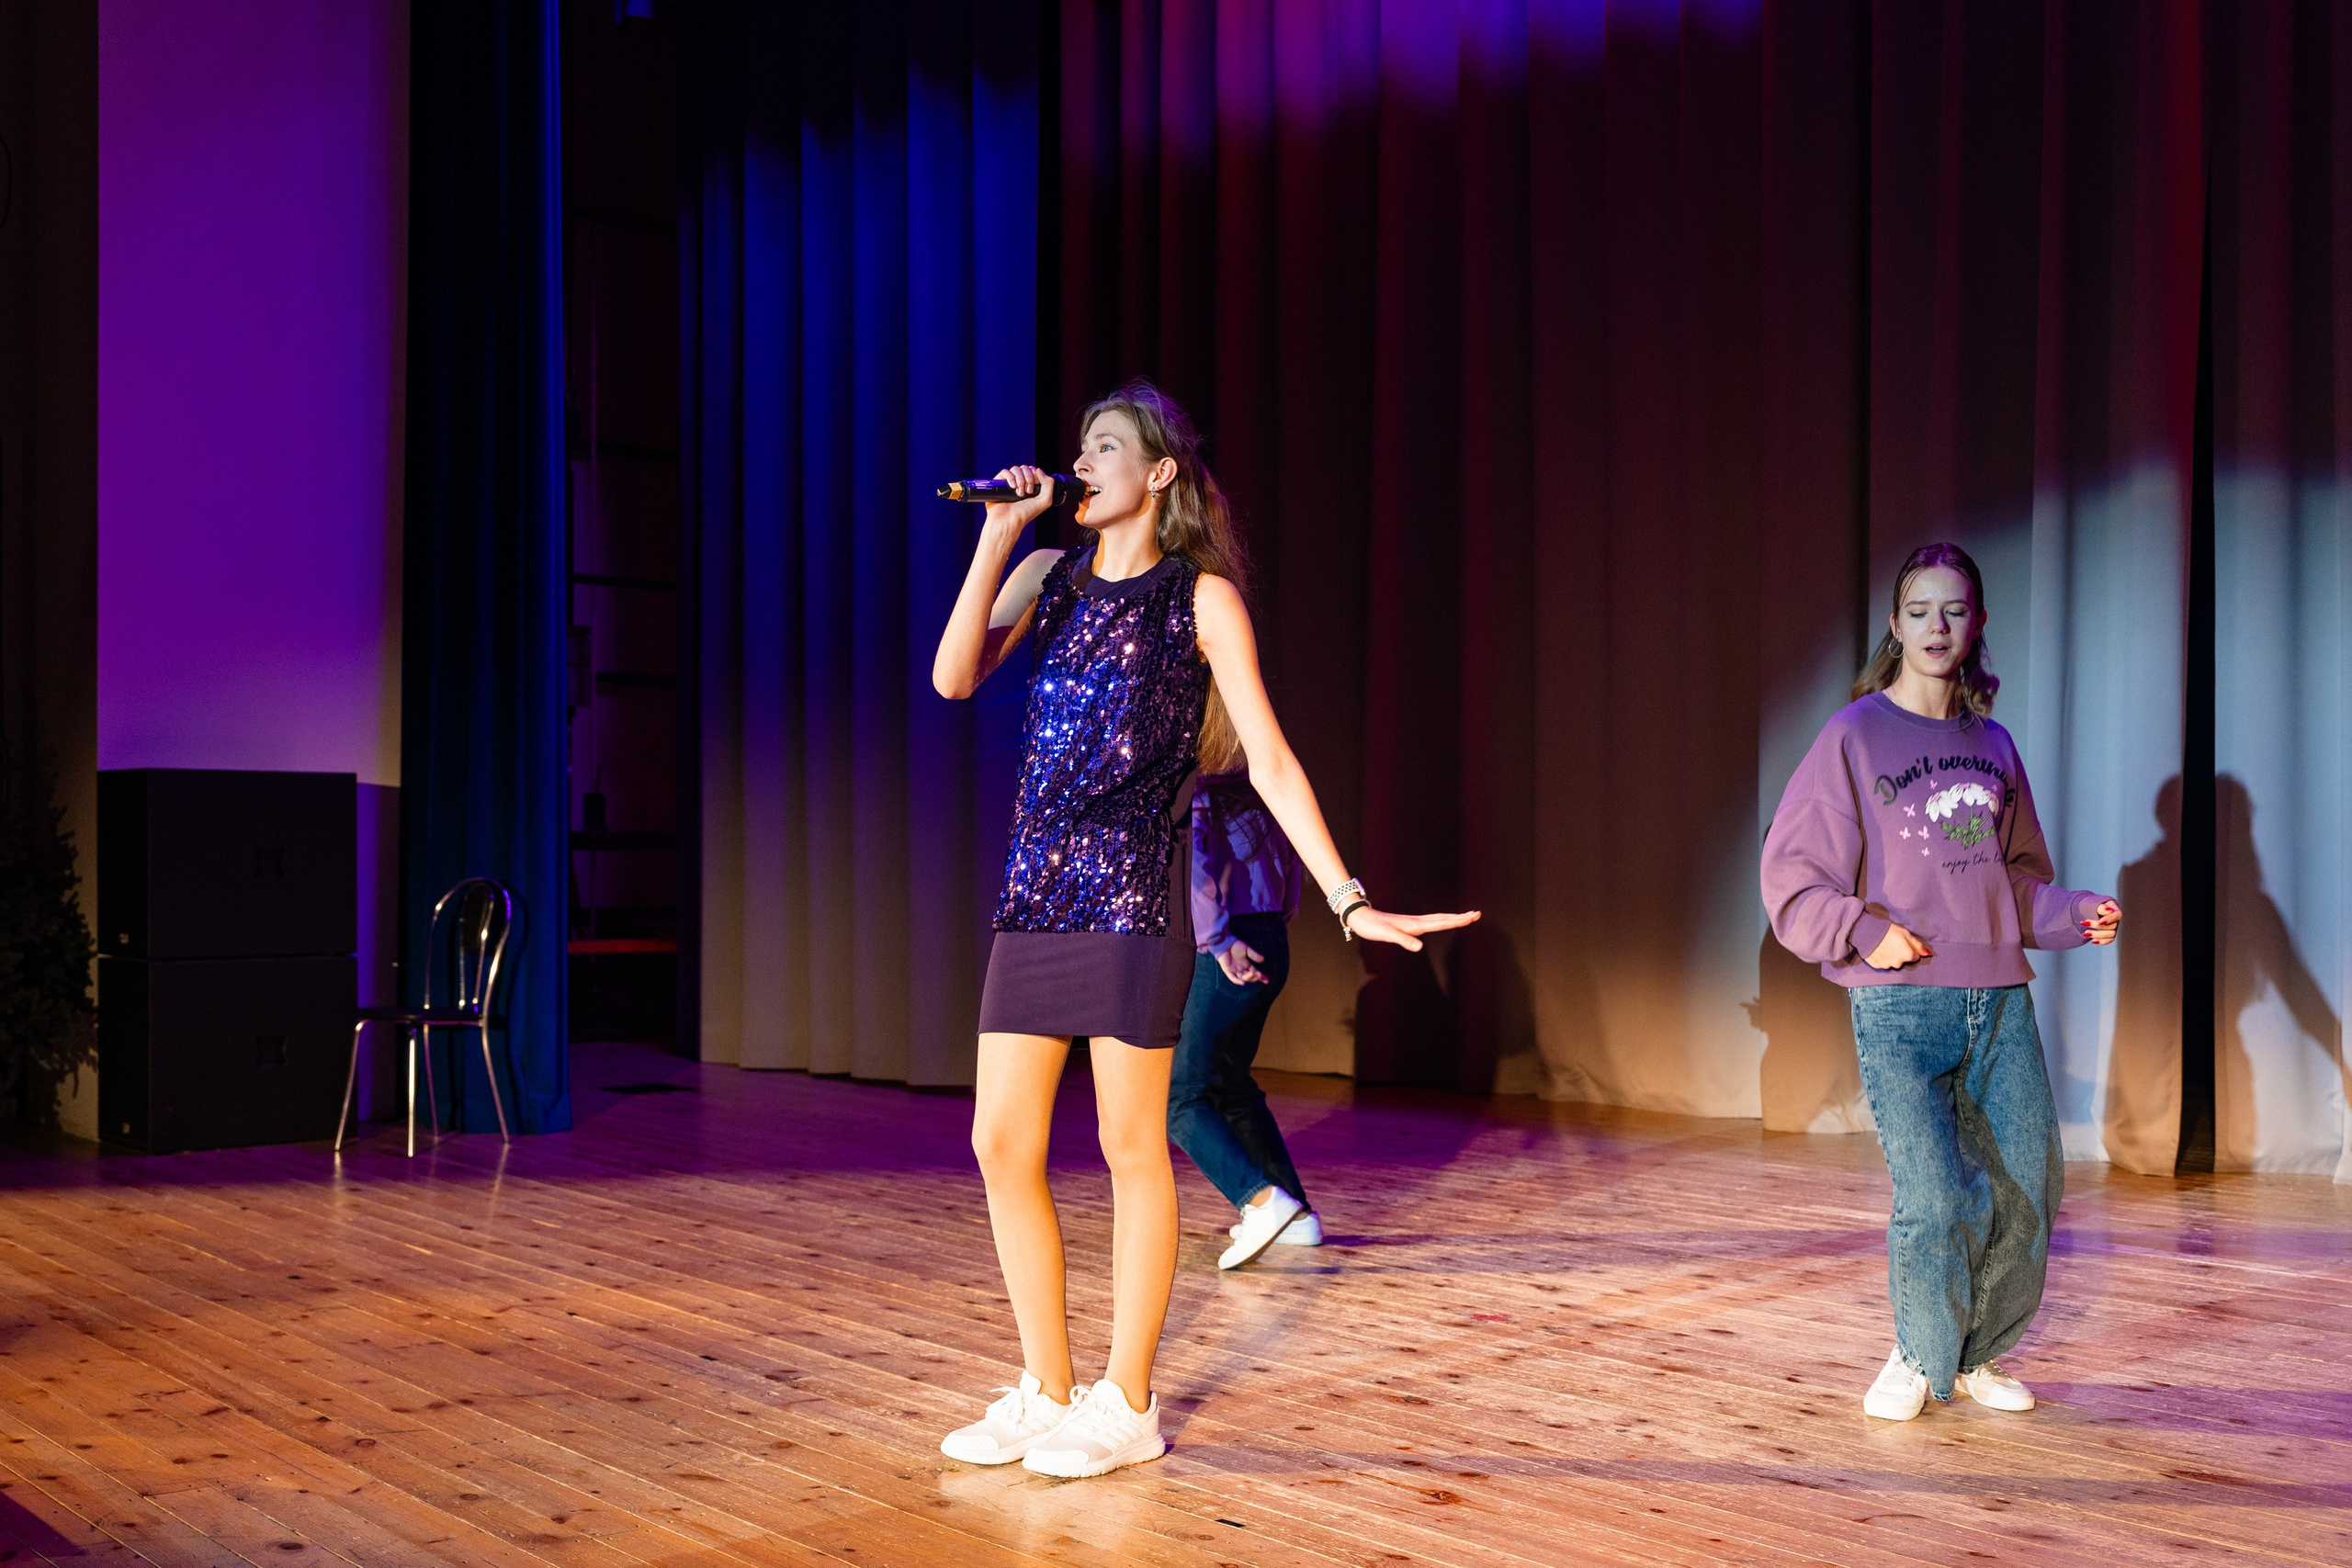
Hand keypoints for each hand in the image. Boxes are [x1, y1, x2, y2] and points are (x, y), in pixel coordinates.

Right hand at [982, 465, 1057, 536]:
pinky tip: (1013, 487)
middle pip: (1025, 468)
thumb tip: (1038, 470)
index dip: (1036, 475)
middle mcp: (1019, 483)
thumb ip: (1049, 484)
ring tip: (1020, 493)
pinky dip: (1010, 477)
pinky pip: (1005, 472)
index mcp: (1030, 486)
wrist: (1009, 520)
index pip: (1033, 471)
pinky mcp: (999, 483)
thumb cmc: (1026, 513)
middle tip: (1028, 491)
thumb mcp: (1045, 501)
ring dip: (1021, 479)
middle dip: (1029, 478)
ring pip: (1016, 469)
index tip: (1036, 485)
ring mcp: (1009, 483)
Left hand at [1216, 941, 1268, 984]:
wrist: (1225, 942)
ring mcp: (1235, 970)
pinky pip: (1233, 978)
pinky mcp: (1228, 970)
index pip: (1255, 973)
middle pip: (1250, 977)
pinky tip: (1243, 982)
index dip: (1261, 977)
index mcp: (1247, 965)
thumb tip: (1263, 960)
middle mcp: (1241, 969)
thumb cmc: (1235, 945)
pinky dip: (1237, 981)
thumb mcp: (1247, 949)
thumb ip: (1254, 955)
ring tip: (1253, 974)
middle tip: (1259, 974)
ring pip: (1243, 978)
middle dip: (1255, 977)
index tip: (1267, 981)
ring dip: (1248, 978)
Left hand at [1341, 906, 1480, 951]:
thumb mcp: (1387, 935)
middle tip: (1476, 914)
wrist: (1361, 917)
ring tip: (1465, 916)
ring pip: (1438, 918)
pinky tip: (1440, 922)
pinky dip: (1440, 920)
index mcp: (1415, 925)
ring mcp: (1412, 922)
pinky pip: (1430, 921)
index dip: (1457, 921)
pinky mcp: (1408, 924)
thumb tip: (1419, 947)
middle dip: (1460, 917)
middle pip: (1443, 918)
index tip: (1472, 917)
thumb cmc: (1373, 927)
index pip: (1441, 922)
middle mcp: (1416, 922)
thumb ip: (1403, 940)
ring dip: (1452, 918)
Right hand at [1864, 922, 1933, 969]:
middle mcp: (1899, 963)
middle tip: (1893, 943)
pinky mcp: (1877, 966)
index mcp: (1907, 955)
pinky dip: (1882, 958)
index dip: (1910, 949)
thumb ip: (1917, 945)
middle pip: (1903, 961)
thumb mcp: (1906, 934)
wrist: (1867, 932)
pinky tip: (1879, 950)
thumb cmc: (1888, 931)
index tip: (1904, 943)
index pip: (1915, 957)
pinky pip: (1883, 963)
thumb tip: (1927, 953)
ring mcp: (1887, 965)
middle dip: (1900, 954)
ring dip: (1891, 957)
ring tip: (1884, 946)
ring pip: (1893, 963)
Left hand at [2081, 898, 2119, 945]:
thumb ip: (2101, 907)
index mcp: (2114, 909)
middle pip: (2112, 926)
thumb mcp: (2094, 903)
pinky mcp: (2109, 935)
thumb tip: (2109, 910)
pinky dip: (2101, 941)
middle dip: (2097, 926)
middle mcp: (2115, 920)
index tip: (2100, 922)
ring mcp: (2113, 928)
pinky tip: (2092, 941)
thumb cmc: (2090, 905)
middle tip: (2083, 923)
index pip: (2117, 915)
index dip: (2109, 919)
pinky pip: (2108, 940)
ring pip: (2111, 935)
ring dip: (2097, 935)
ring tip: (2085, 933)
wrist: (2085, 911)